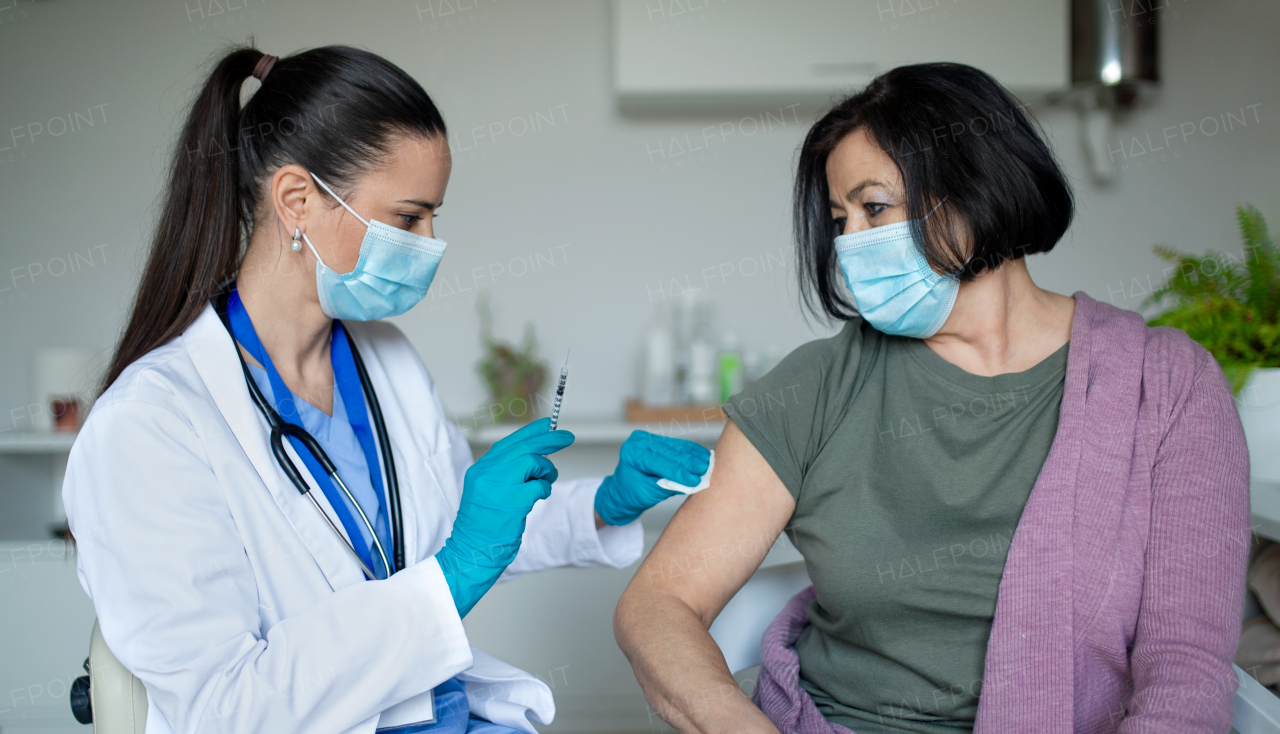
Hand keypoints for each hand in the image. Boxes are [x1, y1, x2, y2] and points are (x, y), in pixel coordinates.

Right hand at [436, 417, 573, 616]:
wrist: (471, 552)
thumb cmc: (484, 526)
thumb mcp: (487, 492)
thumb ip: (505, 473)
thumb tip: (534, 455)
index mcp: (480, 469)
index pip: (509, 442)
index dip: (531, 431)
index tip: (548, 424)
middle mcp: (487, 473)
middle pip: (524, 447)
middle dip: (549, 440)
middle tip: (567, 437)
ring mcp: (499, 486)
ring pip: (533, 462)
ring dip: (546, 472)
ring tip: (545, 483)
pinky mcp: (513, 501)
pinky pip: (539, 485)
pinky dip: (544, 489)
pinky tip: (539, 498)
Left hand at [594, 430, 710, 525]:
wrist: (622, 491)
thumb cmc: (631, 494)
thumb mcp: (649, 494)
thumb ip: (670, 486)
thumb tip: (693, 482)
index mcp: (632, 454)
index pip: (659, 463)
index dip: (679, 472)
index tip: (694, 480)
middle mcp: (639, 441)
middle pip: (670, 452)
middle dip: (689, 463)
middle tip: (705, 470)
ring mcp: (648, 438)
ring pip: (676, 447)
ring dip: (694, 456)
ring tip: (709, 463)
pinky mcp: (658, 440)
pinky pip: (677, 445)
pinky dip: (691, 452)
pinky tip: (703, 456)